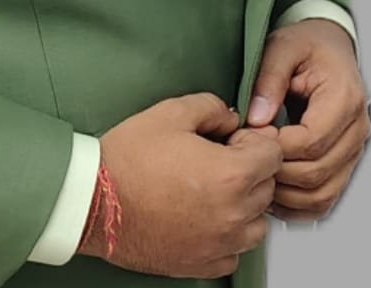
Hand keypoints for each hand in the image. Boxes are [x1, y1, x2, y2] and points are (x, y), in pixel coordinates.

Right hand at [83, 92, 281, 278]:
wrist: (96, 202)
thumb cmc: (128, 159)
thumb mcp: (170, 113)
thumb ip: (211, 107)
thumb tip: (230, 118)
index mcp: (231, 174)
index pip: (274, 154)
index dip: (255, 140)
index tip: (233, 139)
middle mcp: (234, 214)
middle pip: (268, 187)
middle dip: (250, 169)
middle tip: (217, 158)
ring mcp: (221, 244)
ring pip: (257, 223)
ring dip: (245, 204)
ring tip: (212, 189)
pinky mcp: (205, 264)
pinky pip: (236, 251)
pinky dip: (227, 234)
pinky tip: (203, 216)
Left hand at [245, 19, 370, 221]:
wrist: (329, 46)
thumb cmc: (307, 44)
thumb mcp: (282, 46)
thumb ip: (268, 79)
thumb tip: (257, 119)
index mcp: (345, 98)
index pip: (311, 141)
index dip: (275, 146)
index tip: (246, 137)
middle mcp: (357, 129)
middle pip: (317, 172)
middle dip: (276, 170)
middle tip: (244, 157)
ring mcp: (353, 150)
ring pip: (323, 194)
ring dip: (286, 194)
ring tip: (255, 176)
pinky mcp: (345, 163)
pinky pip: (326, 199)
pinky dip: (298, 205)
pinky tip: (273, 191)